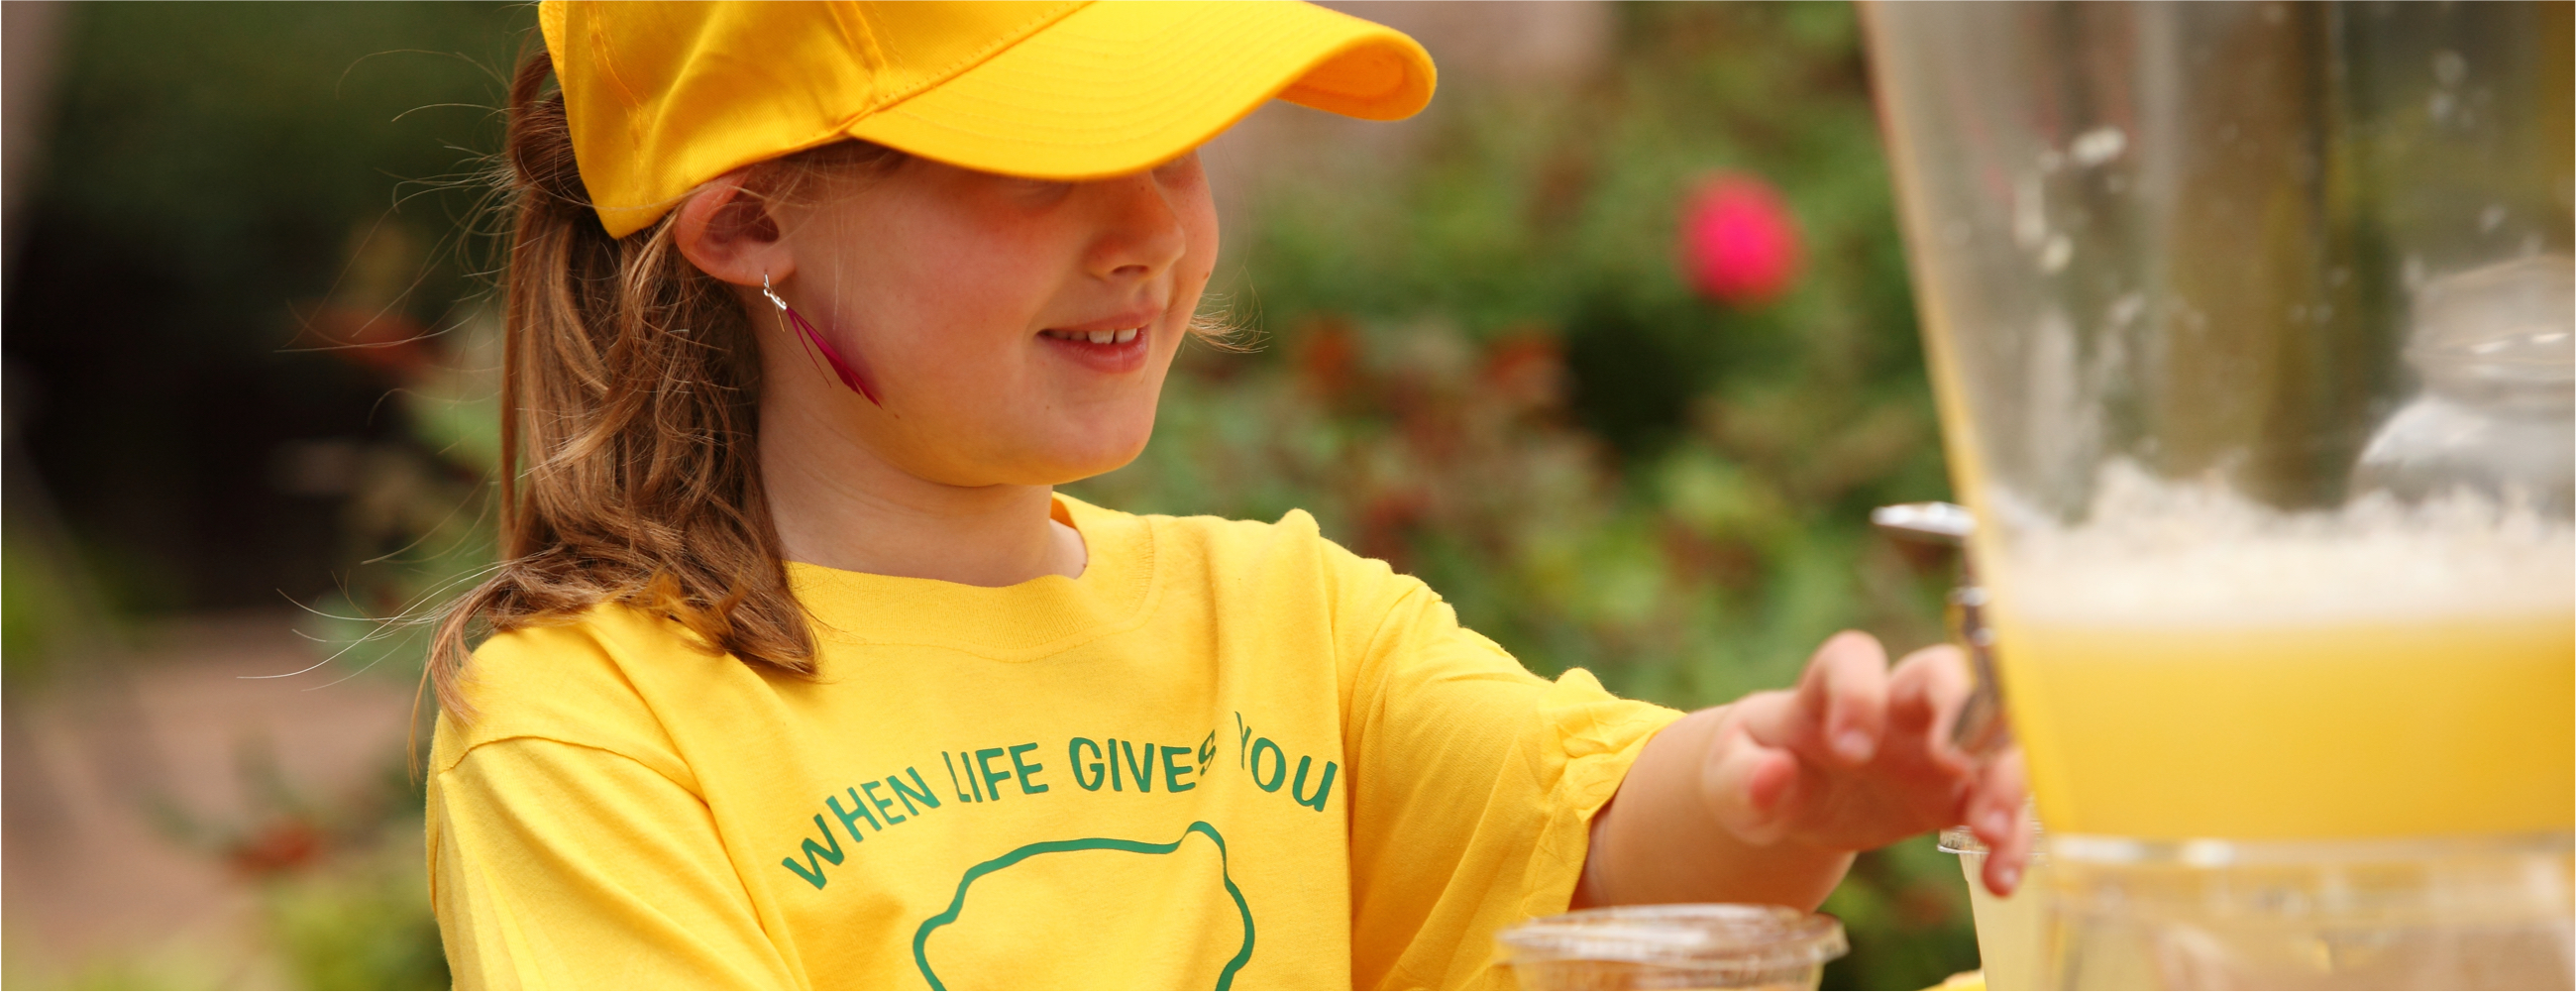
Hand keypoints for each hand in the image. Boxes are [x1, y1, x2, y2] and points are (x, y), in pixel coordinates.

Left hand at [1700, 631, 2032, 894]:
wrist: (1790, 793)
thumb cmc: (1758, 767)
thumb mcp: (1729, 778)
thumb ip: (1742, 776)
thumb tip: (1772, 775)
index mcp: (1830, 685)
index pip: (1852, 658)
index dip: (1857, 693)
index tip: (1849, 750)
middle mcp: (1893, 701)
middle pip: (1945, 672)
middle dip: (1960, 708)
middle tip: (1953, 761)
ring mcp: (1935, 740)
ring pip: (1993, 733)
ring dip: (2002, 776)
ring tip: (1988, 833)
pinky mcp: (1959, 789)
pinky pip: (2001, 799)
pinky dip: (2011, 835)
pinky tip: (2001, 879)